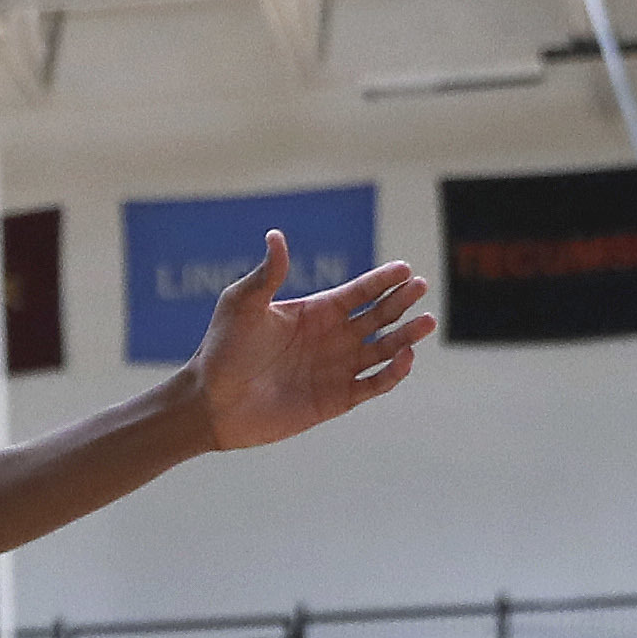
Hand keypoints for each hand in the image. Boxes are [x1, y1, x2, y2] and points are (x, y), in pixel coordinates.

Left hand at [189, 232, 434, 451]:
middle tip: (421, 287)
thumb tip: (276, 235)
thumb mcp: (242, 304)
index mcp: (316, 312)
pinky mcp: (335, 400)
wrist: (210, 402)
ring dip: (406, 337)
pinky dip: (391, 373)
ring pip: (383, 350)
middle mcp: (331, 338)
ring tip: (426, 323)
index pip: (359, 292)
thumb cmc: (222, 349)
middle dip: (401, 302)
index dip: (383, 281)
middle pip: (378, 317)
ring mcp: (335, 369)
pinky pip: (372, 385)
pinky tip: (404, 358)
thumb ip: (267, 274)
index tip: (405, 269)